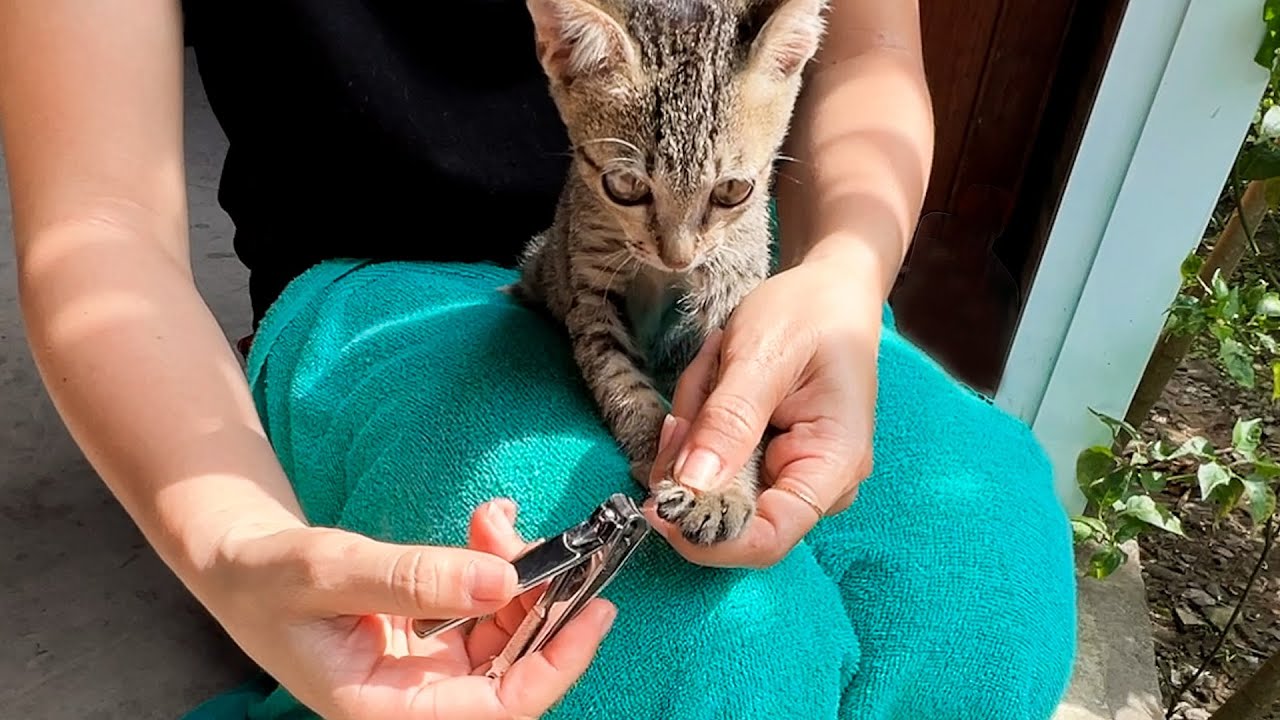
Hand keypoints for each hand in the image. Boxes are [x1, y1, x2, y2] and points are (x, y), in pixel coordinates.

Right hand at [206, 500, 615, 718]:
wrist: (243, 568)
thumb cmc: (267, 580)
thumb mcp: (329, 571)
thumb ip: (412, 578)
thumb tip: (500, 581)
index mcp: (387, 706)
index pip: (497, 708)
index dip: (555, 666)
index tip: (593, 613)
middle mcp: (417, 696)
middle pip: (515, 670)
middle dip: (544, 608)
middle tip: (556, 547)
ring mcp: (430, 666)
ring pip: (507, 632)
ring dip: (518, 575)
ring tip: (494, 521)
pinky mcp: (435, 636)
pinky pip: (487, 606)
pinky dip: (496, 564)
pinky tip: (486, 525)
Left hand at [645, 258, 880, 567]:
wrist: (828, 291)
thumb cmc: (809, 314)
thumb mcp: (763, 356)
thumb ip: (728, 422)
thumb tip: (690, 488)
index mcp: (832, 466)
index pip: (767, 539)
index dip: (704, 538)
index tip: (655, 503)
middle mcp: (815, 484)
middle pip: (725, 511)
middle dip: (694, 453)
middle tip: (705, 382)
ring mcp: (787, 475)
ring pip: (708, 484)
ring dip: (695, 428)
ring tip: (721, 365)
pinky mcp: (762, 461)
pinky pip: (708, 462)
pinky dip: (698, 423)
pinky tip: (719, 377)